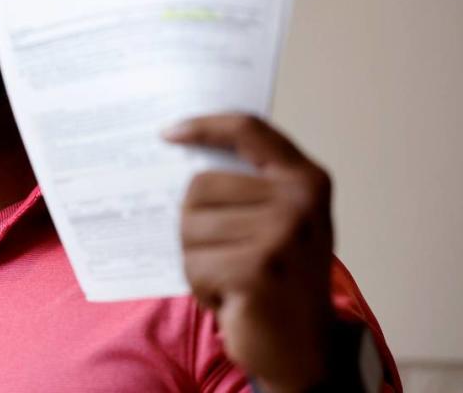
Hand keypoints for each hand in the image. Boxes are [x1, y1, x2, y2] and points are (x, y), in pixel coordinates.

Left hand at [163, 114, 334, 390]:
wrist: (306, 350)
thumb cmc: (280, 280)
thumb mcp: (279, 222)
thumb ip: (247, 186)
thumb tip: (177, 154)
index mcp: (305, 180)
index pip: (248, 130)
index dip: (205, 125)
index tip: (168, 132)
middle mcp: (299, 201)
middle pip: (199, 184)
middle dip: (195, 226)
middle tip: (227, 257)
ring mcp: (282, 235)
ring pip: (189, 227)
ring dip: (198, 260)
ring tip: (232, 279)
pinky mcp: (258, 270)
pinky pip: (194, 264)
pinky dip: (202, 287)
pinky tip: (231, 300)